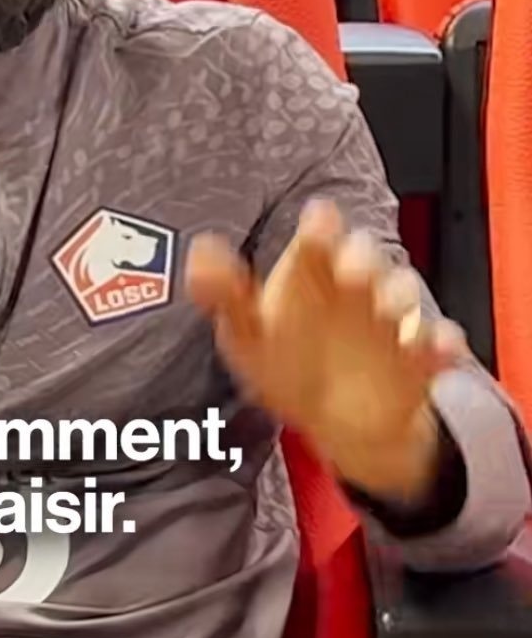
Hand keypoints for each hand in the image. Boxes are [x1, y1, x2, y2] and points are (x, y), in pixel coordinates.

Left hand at [185, 199, 466, 501]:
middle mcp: (354, 289)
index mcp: (311, 277)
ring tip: (390, 309)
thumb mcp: (249, 335)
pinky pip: (437, 347)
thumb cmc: (289, 361)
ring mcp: (390, 322)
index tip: (319, 218)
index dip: (318, 231)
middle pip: (365, 259)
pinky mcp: (420, 358)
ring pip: (402, 297)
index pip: (314, 246)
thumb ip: (225, 297)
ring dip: (399, 298)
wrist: (339, 418)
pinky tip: (435, 348)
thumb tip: (199, 252)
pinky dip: (438, 346)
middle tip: (350, 269)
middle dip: (361, 259)